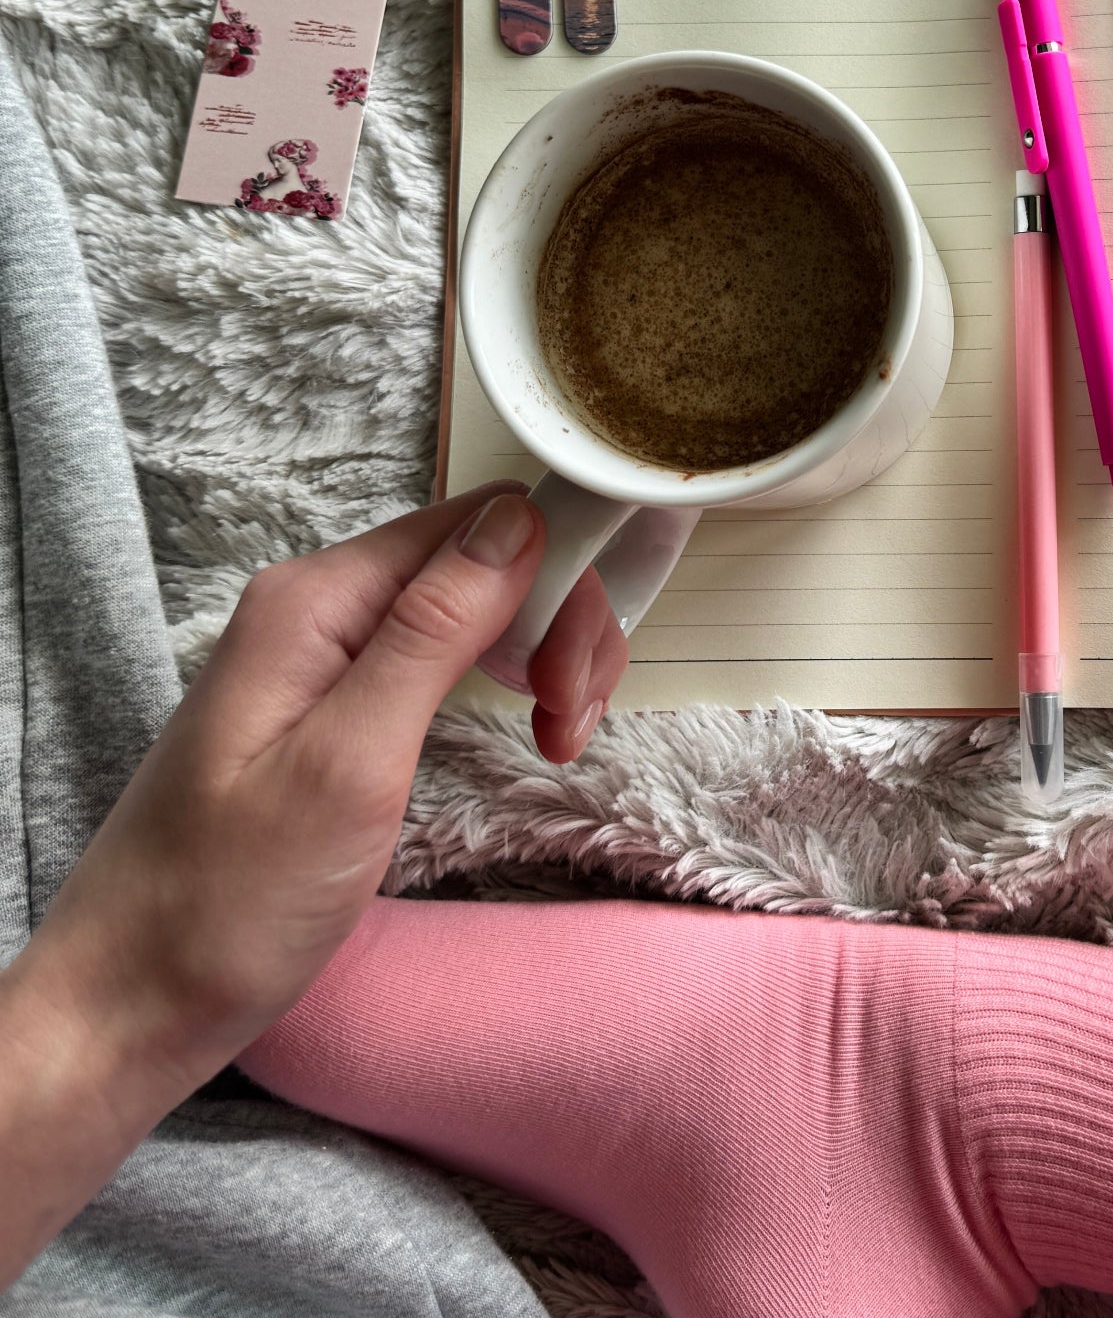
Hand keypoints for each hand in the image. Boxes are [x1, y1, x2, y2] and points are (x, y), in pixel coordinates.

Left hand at [0, 485, 626, 1286]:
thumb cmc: (229, 902)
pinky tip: (525, 731)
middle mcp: (320, 604)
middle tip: (569, 727)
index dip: (555, 582)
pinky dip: (504, 682)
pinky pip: (445, 651)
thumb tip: (519, 517)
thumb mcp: (348, 764)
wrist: (130, 1004)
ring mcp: (325, 651)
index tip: (574, 681)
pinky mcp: (336, 700)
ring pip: (477, 605)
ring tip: (556, 739)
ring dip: (541, 656)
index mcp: (317, 599)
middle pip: (487, 559)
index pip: (480, 524)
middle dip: (557, 627)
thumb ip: (432, 631)